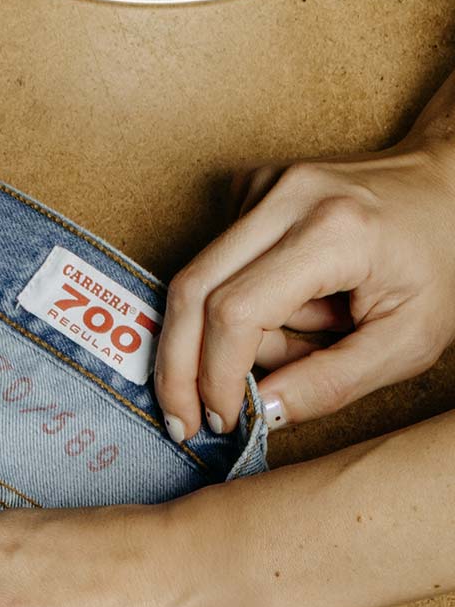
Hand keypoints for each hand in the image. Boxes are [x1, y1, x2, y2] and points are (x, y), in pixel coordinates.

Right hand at [155, 75, 454, 438]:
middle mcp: (287, 195)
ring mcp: (263, 185)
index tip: (221, 421)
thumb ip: (330, 385)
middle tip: (186, 419)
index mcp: (333, 230)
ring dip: (226, 338)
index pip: (235, 312)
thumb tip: (257, 414)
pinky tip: (290, 309)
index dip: (215, 377)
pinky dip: (239, 308)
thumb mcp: (407, 342)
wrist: (448, 187)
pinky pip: (214, 268)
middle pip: (191, 291)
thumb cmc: (439, 263)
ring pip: (199, 284)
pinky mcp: (250, 190)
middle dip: (179, 367)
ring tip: (297, 344)